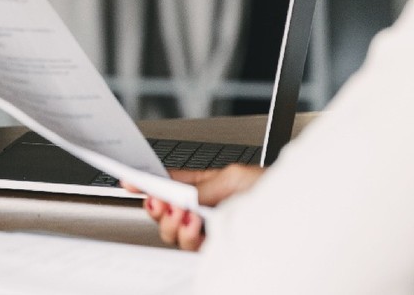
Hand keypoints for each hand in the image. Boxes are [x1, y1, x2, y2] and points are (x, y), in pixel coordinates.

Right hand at [141, 165, 265, 250]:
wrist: (298, 211)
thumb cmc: (271, 189)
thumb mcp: (233, 177)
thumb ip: (202, 186)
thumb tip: (179, 194)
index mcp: (202, 188)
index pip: (166, 185)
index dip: (145, 183)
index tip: (129, 181)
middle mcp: (201, 212)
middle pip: (164, 213)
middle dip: (157, 206)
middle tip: (160, 200)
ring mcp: (207, 232)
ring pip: (173, 233)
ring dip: (172, 222)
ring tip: (182, 211)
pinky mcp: (215, 249)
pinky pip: (190, 247)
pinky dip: (187, 235)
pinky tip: (194, 224)